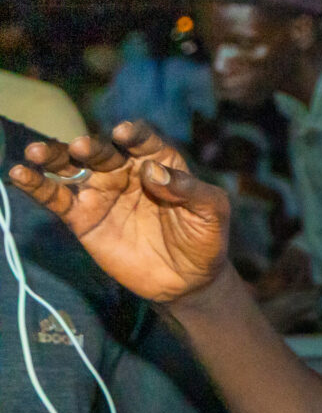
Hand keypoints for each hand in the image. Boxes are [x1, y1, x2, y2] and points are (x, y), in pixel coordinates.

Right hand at [7, 125, 231, 306]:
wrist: (187, 279)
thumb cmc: (205, 239)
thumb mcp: (211, 212)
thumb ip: (189, 189)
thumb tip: (153, 171)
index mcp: (160, 162)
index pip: (144, 141)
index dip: (135, 134)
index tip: (124, 132)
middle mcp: (126, 171)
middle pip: (102, 151)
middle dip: (90, 146)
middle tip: (82, 146)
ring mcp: (101, 192)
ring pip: (71, 168)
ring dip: (53, 156)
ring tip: (37, 151)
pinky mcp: (82, 217)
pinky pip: (55, 197)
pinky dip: (35, 185)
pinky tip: (19, 174)